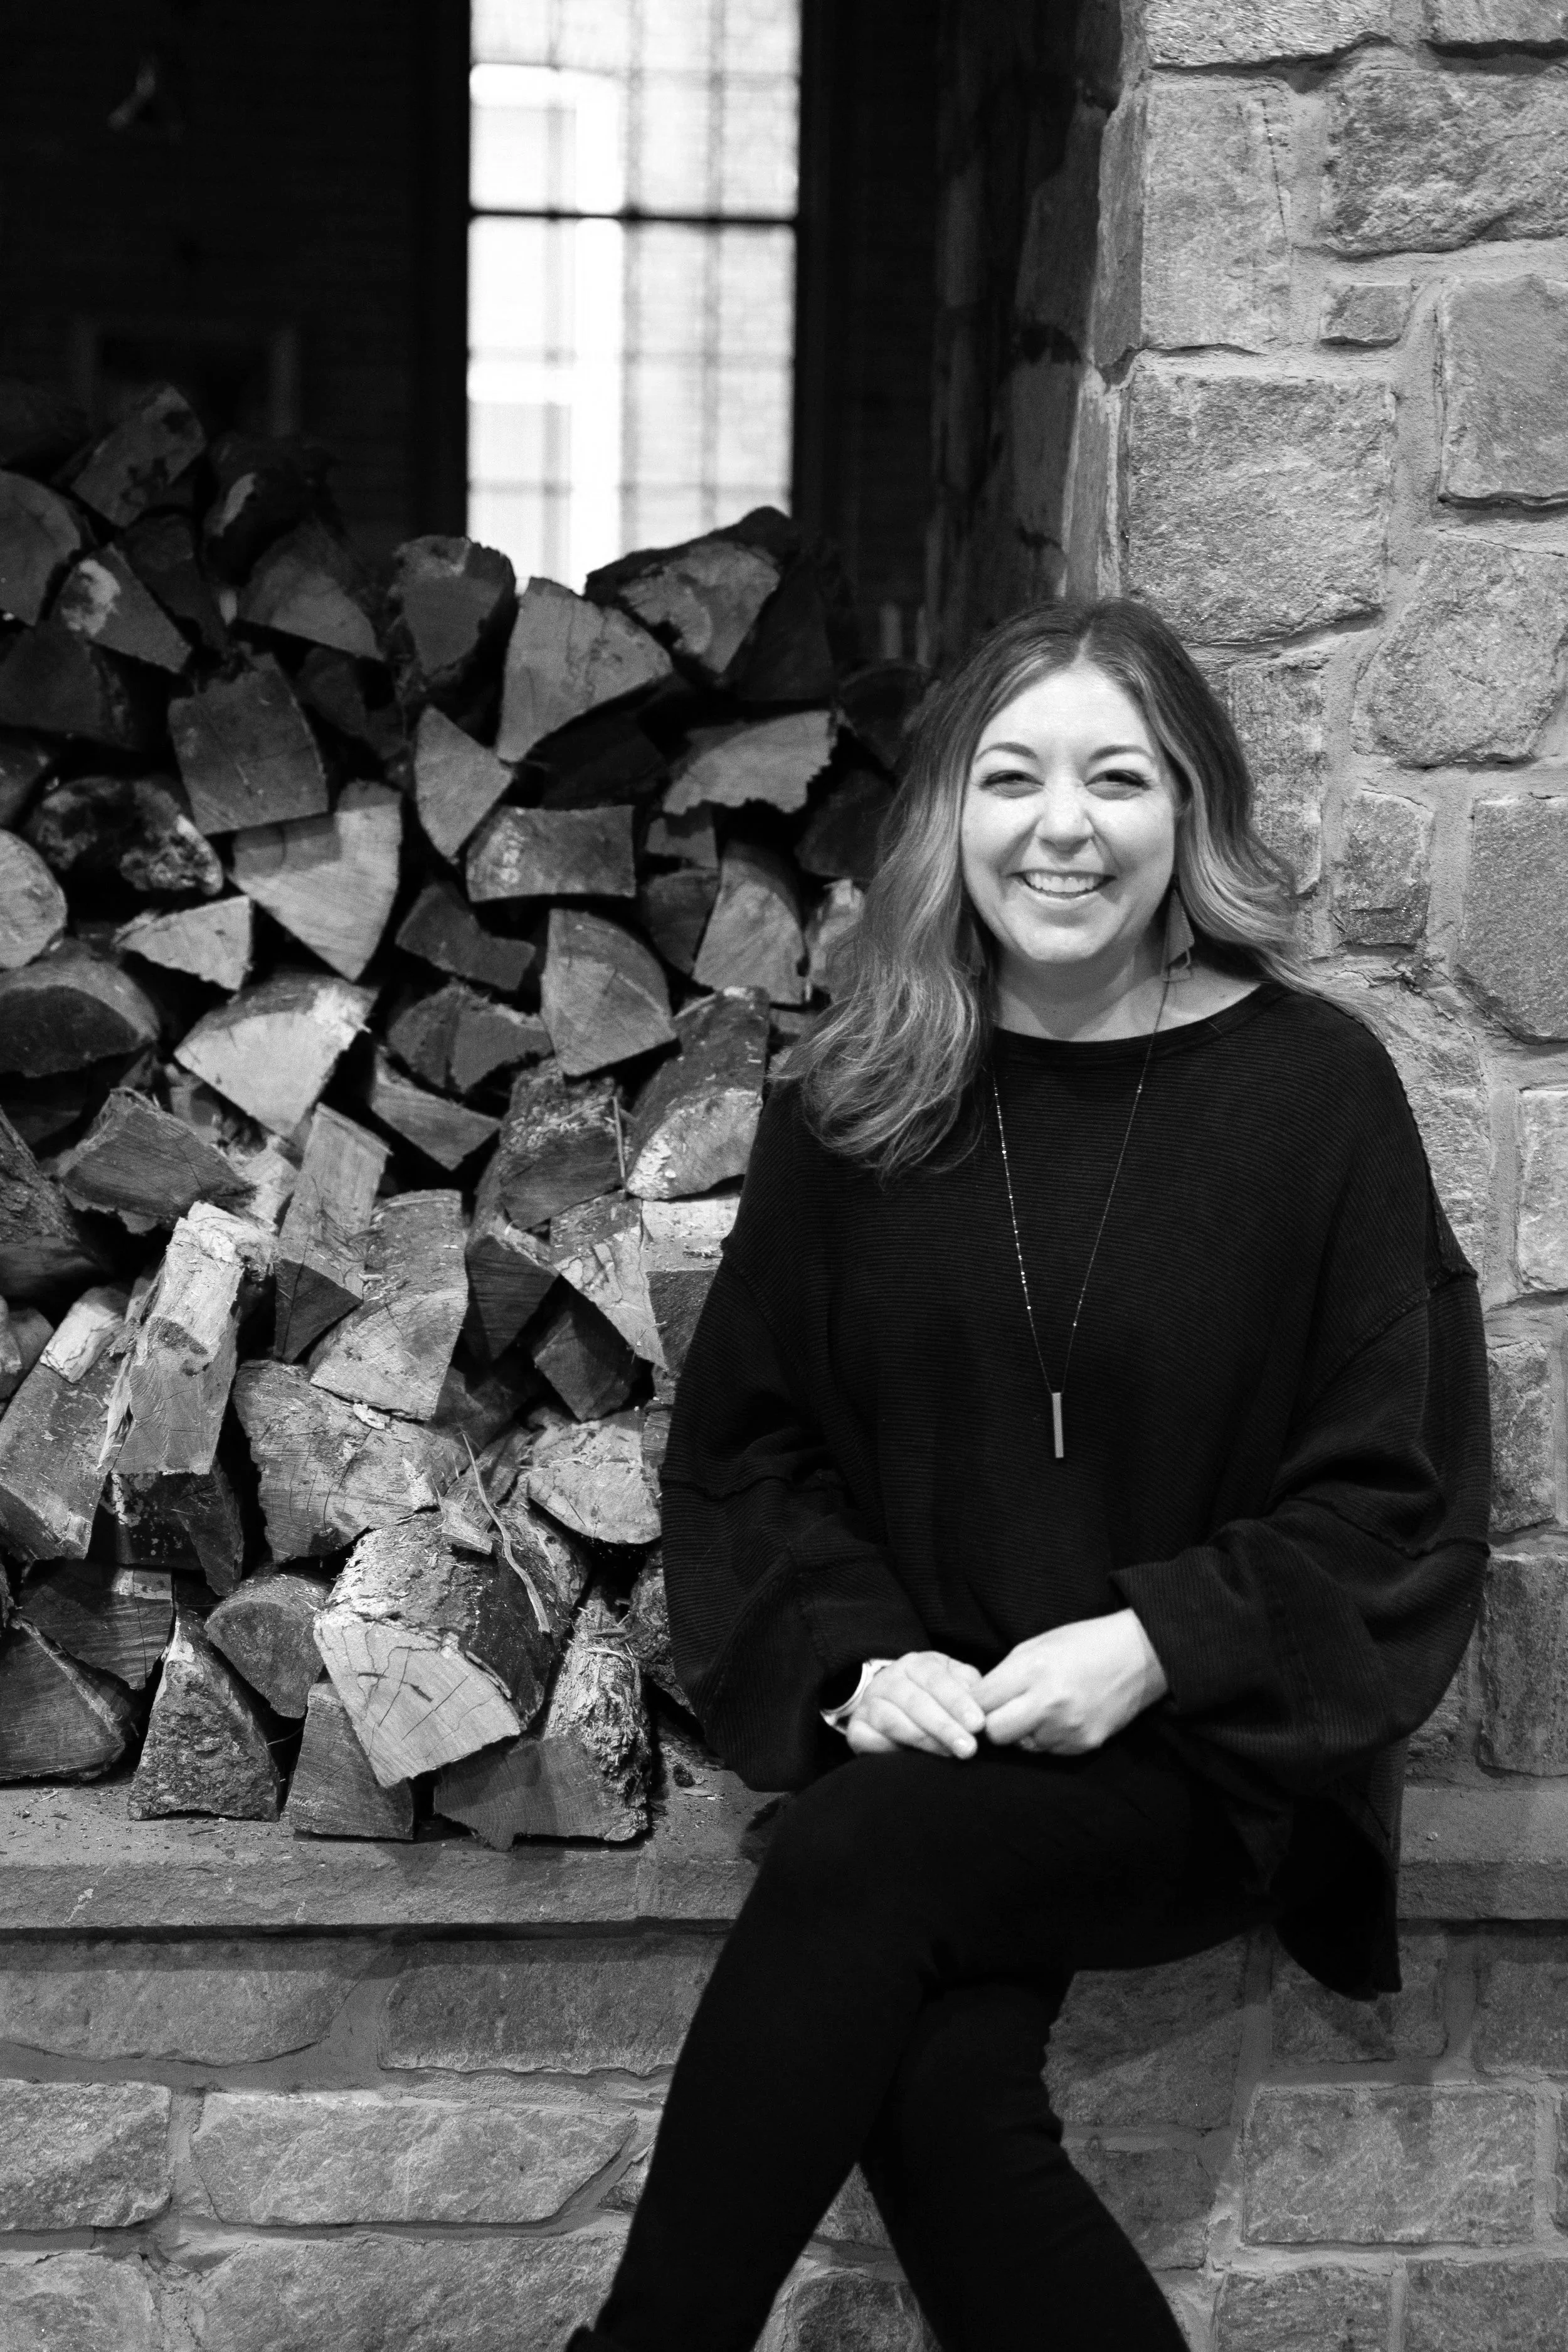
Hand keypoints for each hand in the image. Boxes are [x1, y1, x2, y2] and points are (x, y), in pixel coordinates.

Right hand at [844, 1650, 986, 1760]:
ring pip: (892, 1719)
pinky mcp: (856, 1728)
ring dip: (922, 1739)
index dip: (958, 1701)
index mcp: (916, 1664)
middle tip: (969, 1748)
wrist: (894, 1708)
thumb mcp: (956, 1686)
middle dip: (944, 1726)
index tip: (978, 1724)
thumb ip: (971, 1690)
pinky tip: (909, 1759)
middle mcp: (889, 1679)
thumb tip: (986, 1704)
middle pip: (915, 1700)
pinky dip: (887, 1748)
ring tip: (947, 1755)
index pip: (936, 1679)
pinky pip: (867, 1738)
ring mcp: (870, 1703)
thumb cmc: (936, 1700)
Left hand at [976, 1610, 1168, 1754]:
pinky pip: (1048, 1750)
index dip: (974, 1702)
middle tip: (1003, 1710)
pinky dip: (1047, 1737)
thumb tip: (977, 1702)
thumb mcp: (1036, 1645)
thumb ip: (1005, 1675)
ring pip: (1022, 1745)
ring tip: (1041, 1708)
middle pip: (995, 1733)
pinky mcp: (1084, 1744)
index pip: (980, 1702)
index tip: (978, 1701)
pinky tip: (1061, 1716)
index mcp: (1032, 1670)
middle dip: (993, 1723)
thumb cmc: (1083, 1643)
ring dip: (1023, 1731)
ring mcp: (1068, 1727)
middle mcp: (1048, 1702)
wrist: (1139, 1655)